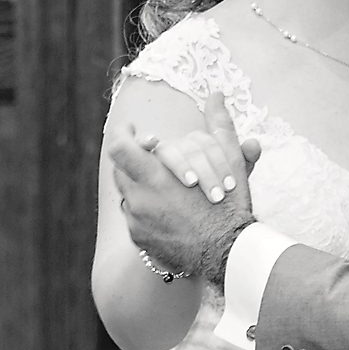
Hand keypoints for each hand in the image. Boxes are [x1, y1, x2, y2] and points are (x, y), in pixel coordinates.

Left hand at [110, 93, 262, 281]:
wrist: (229, 254)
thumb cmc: (229, 207)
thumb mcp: (229, 162)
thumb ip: (220, 125)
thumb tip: (216, 94)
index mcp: (155, 176)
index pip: (119, 147)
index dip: (123, 134)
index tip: (133, 129)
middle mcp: (139, 199)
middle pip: (120, 169)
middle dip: (135, 161)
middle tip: (153, 159)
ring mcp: (137, 221)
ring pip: (127, 192)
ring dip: (140, 184)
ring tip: (165, 185)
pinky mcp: (139, 239)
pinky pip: (133, 218)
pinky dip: (146, 210)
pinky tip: (168, 211)